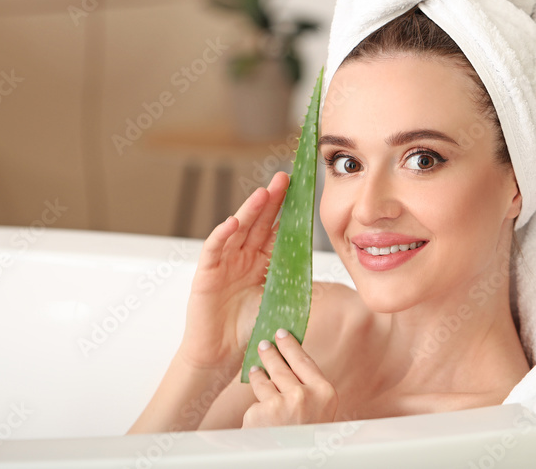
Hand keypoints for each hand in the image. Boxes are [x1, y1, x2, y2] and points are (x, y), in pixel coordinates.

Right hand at [176, 171, 289, 370]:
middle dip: (272, 200)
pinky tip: (233, 222)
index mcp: (263, 262)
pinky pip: (214, 250)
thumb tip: (328, 277)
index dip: (288, 211)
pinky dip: (222, 235)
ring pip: (238, 230)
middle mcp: (244, 257)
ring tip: (264, 193)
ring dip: (250, 210)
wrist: (223, 356)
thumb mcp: (281, 303)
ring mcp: (224, 263)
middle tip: (285, 178)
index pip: (277, 230)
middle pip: (259, 222)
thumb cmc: (252, 331)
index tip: (302, 190)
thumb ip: (297, 285)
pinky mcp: (206, 274)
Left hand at [242, 328, 338, 427]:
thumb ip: (312, 393)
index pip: (303, 361)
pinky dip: (256, 413)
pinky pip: (255, 406)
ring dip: (258, 375)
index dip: (290, 346)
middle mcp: (303, 395)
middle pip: (281, 368)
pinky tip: (257, 418)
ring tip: (255, 370)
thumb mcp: (321, 414)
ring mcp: (279, 404)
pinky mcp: (259, 414)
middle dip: (270, 354)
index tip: (282, 334)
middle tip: (264, 344)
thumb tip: (292, 367)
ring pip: (264, 382)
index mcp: (324, 393)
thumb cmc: (308, 442)